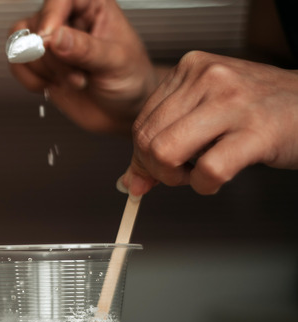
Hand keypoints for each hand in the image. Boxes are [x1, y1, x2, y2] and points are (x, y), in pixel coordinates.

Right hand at [9, 0, 161, 134]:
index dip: (50, 18)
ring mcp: (51, 42)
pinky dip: (31, 80)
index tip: (50, 42)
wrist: (123, 111)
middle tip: (78, 74)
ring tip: (73, 80)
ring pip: (22, 45)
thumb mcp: (115, 62)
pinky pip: (17, 64)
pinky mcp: (40, 63)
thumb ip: (85, 48)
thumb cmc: (130, 80)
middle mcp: (69, 19)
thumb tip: (56, 37)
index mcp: (92, 6)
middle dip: (54, 59)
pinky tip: (54, 85)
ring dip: (44, 71)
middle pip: (37, 27)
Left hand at [122, 51, 297, 195]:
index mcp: (191, 68)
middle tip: (182, 174)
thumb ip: (164, 140)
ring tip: (200, 174)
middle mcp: (209, 78)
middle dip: (158, 170)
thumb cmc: (260, 110)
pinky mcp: (256, 131)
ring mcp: (232, 102)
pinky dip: (205, 185)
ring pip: (166, 152)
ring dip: (178, 178)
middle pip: (147, 139)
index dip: (144, 156)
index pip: (141, 123)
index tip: (158, 169)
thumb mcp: (206, 112)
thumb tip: (130, 181)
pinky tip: (218, 178)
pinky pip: (208, 171)